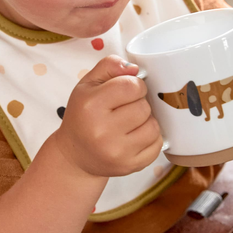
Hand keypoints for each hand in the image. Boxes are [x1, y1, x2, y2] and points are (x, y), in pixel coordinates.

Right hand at [53, 55, 163, 177]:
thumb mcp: (88, 85)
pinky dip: (151, 138)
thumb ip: (109, 66)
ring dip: (146, 121)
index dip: (135, 85)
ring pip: (153, 127)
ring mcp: (117, 152)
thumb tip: (134, 68)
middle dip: (139, 104)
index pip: (131, 86)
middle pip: (144, 107)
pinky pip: (157, 145)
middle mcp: (102, 131)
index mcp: (91, 106)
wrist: (75, 155)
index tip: (127, 90)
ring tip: (130, 123)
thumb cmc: (83, 115)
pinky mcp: (129, 166)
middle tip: (125, 109)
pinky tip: (135, 136)